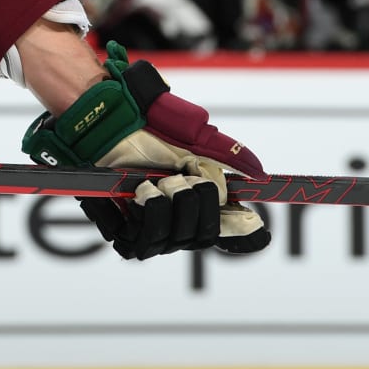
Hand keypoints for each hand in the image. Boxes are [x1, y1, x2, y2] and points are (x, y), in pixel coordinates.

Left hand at [23, 41, 269, 258]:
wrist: (108, 126)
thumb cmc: (147, 131)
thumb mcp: (194, 139)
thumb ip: (228, 154)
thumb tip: (260, 174)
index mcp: (199, 205)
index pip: (231, 231)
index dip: (242, 230)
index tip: (251, 221)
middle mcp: (178, 225)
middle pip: (201, 235)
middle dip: (194, 203)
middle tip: (177, 178)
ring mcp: (150, 233)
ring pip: (173, 240)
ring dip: (166, 207)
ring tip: (151, 182)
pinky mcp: (122, 234)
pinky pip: (140, 241)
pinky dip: (144, 213)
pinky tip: (137, 193)